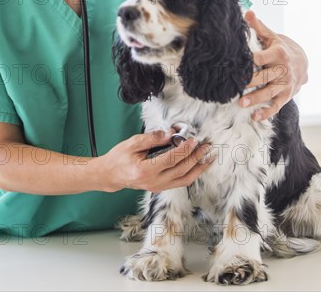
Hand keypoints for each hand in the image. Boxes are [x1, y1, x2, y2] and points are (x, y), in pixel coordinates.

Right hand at [100, 130, 214, 192]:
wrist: (110, 175)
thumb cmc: (119, 158)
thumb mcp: (132, 143)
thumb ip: (152, 138)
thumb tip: (170, 133)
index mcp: (146, 170)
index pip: (171, 160)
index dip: (184, 149)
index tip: (193, 140)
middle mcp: (154, 182)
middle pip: (181, 170)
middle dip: (196, 157)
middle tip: (206, 146)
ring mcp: (158, 187)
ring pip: (184, 179)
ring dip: (199, 167)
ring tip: (209, 157)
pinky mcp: (160, 187)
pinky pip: (180, 182)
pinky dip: (192, 173)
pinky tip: (199, 165)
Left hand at [240, 10, 308, 120]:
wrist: (302, 62)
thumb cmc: (279, 48)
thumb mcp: (271, 36)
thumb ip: (257, 27)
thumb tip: (246, 12)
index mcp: (277, 53)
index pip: (261, 57)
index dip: (250, 60)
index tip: (236, 63)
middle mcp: (283, 69)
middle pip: (265, 77)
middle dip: (250, 83)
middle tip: (235, 86)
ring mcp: (285, 84)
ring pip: (270, 92)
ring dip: (256, 99)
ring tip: (242, 104)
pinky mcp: (286, 95)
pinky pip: (277, 105)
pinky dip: (267, 112)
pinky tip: (255, 117)